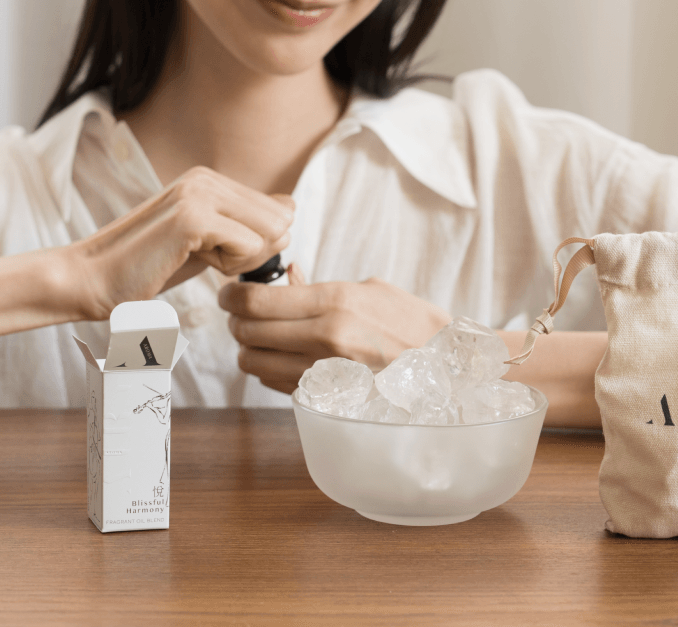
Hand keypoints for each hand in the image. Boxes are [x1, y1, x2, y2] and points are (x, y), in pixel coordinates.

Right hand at [67, 166, 293, 319]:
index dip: (259, 245)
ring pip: (269, 232)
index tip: (217, 254)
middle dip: (256, 253)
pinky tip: (189, 260)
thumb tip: (291, 207)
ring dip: (240, 260)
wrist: (91, 279)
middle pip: (280, 220)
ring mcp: (199, 193)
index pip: (278, 209)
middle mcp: (207, 177)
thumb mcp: (207, 243)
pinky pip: (248, 246)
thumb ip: (246, 225)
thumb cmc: (148, 267)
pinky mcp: (193, 217)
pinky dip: (227, 266)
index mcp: (210, 179)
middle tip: (208, 260)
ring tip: (195, 258)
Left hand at [219, 267, 451, 393]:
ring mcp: (325, 374)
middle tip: (241, 313)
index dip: (232, 296)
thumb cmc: (413, 323)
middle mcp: (325, 339)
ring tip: (262, 337)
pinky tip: (285, 357)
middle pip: (247, 334)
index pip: (256, 302)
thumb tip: (288, 277)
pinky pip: (277, 385)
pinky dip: (271, 370)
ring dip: (250, 350)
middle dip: (237, 323)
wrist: (448, 369)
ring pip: (254, 365)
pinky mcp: (327, 399)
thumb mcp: (371, 289)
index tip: (228, 293)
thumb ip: (321, 286)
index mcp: (335, 303)